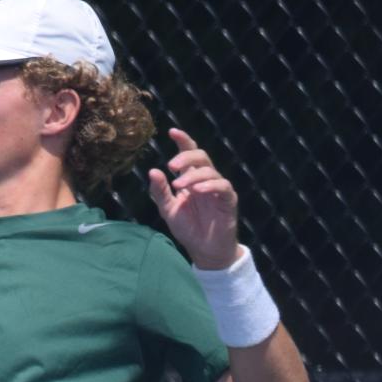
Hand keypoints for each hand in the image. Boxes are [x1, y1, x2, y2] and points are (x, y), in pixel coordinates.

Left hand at [147, 129, 241, 270]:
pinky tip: (198, 191)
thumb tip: (153, 171)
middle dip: (185, 158)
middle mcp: (205, 179)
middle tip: (171, 166)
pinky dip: (209, 185)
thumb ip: (160, 192)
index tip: (172, 132)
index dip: (183, 141)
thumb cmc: (187, 228)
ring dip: (193, 176)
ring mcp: (218, 188)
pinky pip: (222, 186)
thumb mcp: (168, 210)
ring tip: (179, 187)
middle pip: (201, 157)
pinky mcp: (228, 199)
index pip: (189, 154)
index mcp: (190, 179)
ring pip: (210, 170)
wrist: (204, 249)